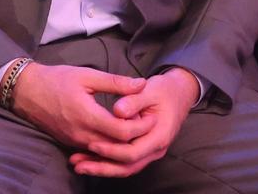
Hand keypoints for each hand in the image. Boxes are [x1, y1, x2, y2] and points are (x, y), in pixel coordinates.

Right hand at [11, 63, 155, 152]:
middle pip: (117, 145)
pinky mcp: (71, 143)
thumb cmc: (57, 80)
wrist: (27, 92)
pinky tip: (119, 130)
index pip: (122, 132)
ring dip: (123, 140)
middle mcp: (81, 134)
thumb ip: (115, 82)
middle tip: (150, 120)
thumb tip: (141, 84)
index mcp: (87, 116)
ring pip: (106, 150)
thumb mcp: (87, 75)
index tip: (152, 115)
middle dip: (136, 135)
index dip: (140, 126)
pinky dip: (110, 143)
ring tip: (137, 123)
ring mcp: (75, 141)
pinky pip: (95, 149)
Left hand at [68, 67, 199, 177]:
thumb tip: (117, 111)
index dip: (111, 151)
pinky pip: (124, 162)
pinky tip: (89, 160)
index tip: (92, 144)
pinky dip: (107, 162)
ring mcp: (150, 152)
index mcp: (159, 136)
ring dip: (101, 168)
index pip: (132, 152)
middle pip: (127, 167)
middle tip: (78, 164)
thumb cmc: (164, 90)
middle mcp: (156, 149)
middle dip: (101, 167)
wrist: (179, 94)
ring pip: (124, 168)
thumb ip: (133, 100)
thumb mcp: (150, 90)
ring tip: (78, 165)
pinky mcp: (142, 150)